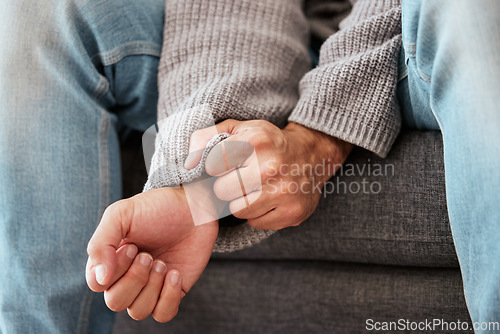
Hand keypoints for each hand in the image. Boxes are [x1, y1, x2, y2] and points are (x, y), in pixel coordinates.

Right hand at [85, 186, 218, 321]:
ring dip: (152, 287)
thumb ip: (101, 243)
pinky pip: (162, 314)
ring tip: (162, 262)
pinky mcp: (172, 291)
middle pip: (115, 302)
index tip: (131, 247)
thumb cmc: (156, 208)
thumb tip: (101, 279)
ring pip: (138, 311)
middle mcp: (126, 277)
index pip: (96, 283)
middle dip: (135, 278)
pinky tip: (175, 273)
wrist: (194, 208)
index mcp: (109, 259)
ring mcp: (150, 286)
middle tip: (149, 255)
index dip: (114, 270)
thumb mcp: (121, 214)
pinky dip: (169, 297)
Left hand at [185, 120, 352, 229]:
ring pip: (237, 210)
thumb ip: (208, 137)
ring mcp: (283, 191)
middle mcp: (270, 166)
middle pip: (221, 191)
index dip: (216, 167)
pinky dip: (258, 214)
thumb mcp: (241, 128)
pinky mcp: (292, 213)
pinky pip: (256, 223)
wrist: (312, 157)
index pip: (212, 165)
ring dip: (241, 202)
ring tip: (256, 189)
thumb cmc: (268, 143)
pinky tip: (269, 200)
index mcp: (255, 140)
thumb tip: (187, 162)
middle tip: (242, 178)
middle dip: (227, 186)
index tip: (227, 164)